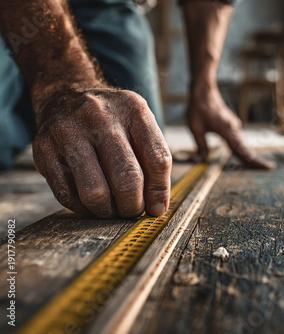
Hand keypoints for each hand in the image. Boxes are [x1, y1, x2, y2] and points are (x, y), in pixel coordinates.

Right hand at [33, 88, 171, 217]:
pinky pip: (67, 195)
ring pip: (95, 192)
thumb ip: (154, 161)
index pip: (157, 160)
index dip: (159, 191)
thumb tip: (156, 207)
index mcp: (133, 109)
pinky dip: (83, 208)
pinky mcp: (44, 149)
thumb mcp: (140, 125)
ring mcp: (69, 131)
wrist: (66, 97)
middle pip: (127, 178)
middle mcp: (101, 116)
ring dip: (107, 211)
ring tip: (112, 209)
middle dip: (132, 206)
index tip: (156, 208)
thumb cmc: (112, 121)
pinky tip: (90, 202)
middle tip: (132, 211)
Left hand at [187, 89, 275, 169]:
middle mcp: (234, 128)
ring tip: (261, 165)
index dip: (254, 161)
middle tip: (270, 168)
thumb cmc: (199, 107)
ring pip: (241, 144)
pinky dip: (240, 148)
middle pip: (246, 149)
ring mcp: (234, 126)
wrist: (204, 90)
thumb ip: (200, 146)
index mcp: (226, 130)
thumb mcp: (195, 128)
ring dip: (247, 156)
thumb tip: (199, 161)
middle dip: (256, 160)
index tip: (268, 166)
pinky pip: (237, 139)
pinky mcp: (232, 124)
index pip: (242, 150)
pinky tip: (243, 154)